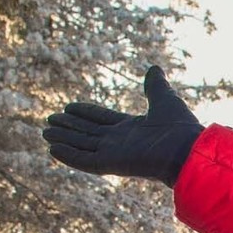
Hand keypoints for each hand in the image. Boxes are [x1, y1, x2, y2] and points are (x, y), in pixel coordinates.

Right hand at [44, 66, 204, 184]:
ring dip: (64, 139)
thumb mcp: (164, 99)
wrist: (187, 150)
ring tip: (45, 133)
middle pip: (88, 133)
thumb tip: (154, 68)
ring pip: (82, 145)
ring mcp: (115, 154)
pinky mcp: (111, 164)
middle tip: (49, 121)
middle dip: (69, 127)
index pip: (102, 120)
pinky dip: (69, 155)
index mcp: (132, 129)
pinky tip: (52, 149)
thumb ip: (155, 86)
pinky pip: (85, 160)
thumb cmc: (180, 127)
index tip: (68, 107)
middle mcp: (121, 142)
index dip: (85, 113)